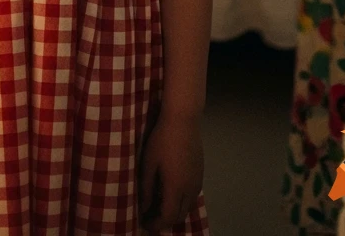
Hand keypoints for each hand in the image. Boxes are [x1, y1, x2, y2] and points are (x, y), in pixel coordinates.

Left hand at [138, 114, 203, 233]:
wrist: (183, 120)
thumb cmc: (162, 139)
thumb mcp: (148, 163)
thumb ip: (146, 188)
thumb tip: (143, 207)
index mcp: (176, 187)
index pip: (168, 216)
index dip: (156, 224)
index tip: (144, 223)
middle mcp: (190, 189)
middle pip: (180, 215)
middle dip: (165, 220)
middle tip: (150, 216)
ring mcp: (198, 181)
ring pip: (188, 206)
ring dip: (174, 211)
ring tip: (158, 205)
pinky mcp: (200, 173)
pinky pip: (192, 196)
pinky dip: (181, 201)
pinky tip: (170, 191)